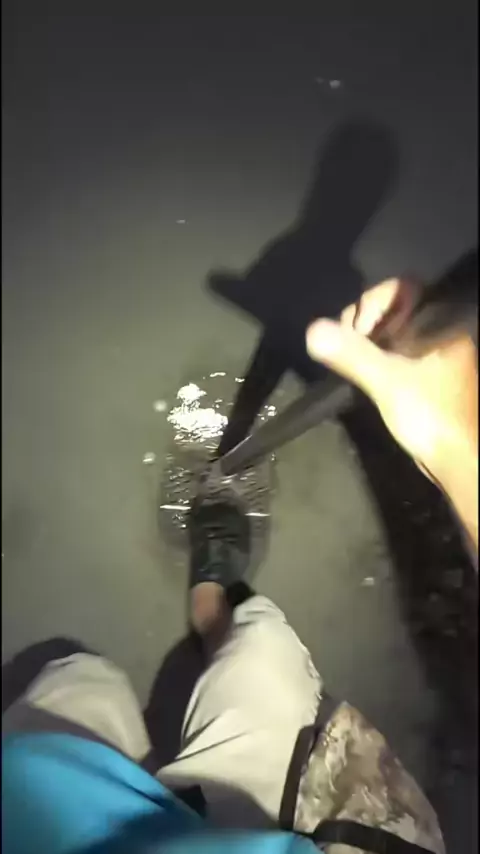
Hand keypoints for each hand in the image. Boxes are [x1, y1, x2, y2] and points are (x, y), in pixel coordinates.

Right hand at [306, 278, 477, 551]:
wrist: (457, 460)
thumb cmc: (430, 415)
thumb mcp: (387, 382)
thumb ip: (352, 354)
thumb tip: (312, 330)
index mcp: (441, 322)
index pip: (403, 287)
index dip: (374, 302)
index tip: (358, 331)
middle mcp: (439, 330)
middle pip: (393, 306)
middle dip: (365, 322)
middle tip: (349, 347)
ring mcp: (431, 351)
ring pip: (390, 330)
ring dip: (366, 342)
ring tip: (352, 361)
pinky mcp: (422, 372)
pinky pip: (393, 350)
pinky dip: (375, 356)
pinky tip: (363, 373)